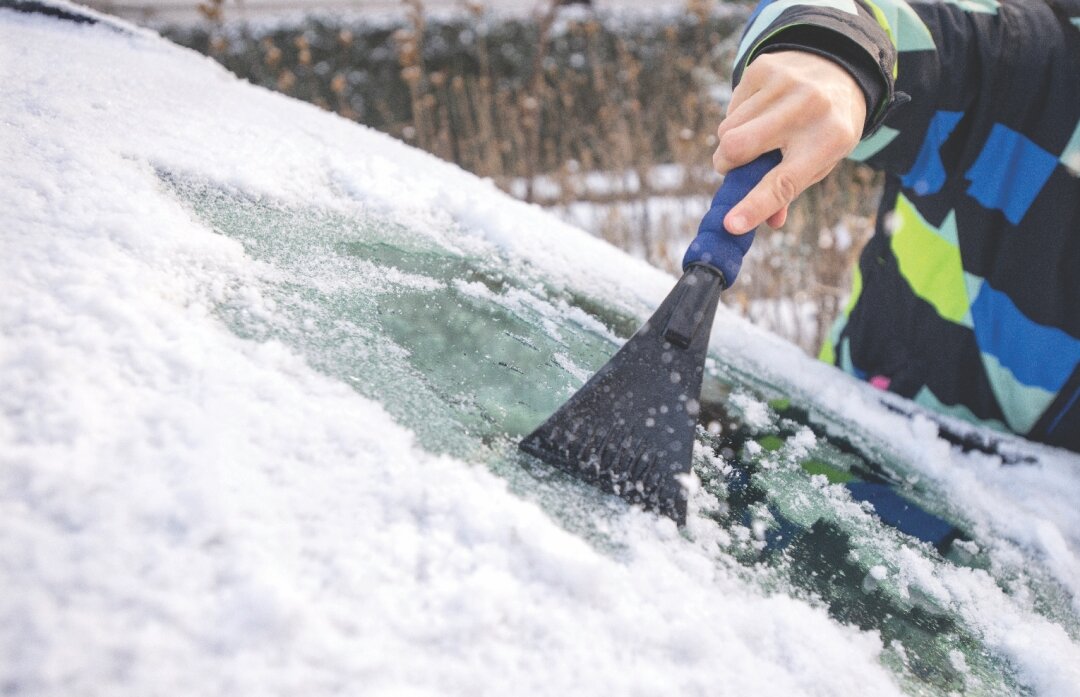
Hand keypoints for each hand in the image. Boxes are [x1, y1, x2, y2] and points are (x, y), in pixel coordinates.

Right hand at [713, 50, 865, 232]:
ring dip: (732, 141)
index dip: (754, 206)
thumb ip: (791, 189)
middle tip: (731, 167)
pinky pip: (731, 107)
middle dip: (725, 164)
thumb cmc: (826, 128)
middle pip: (738, 147)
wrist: (840, 68)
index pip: (783, 183)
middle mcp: (808, 108)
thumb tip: (768, 221)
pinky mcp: (765, 67)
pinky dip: (738, 117)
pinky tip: (760, 111)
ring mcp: (785, 84)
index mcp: (828, 141)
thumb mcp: (821, 160)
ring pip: (728, 129)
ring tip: (758, 134)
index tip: (730, 225)